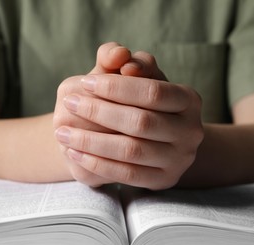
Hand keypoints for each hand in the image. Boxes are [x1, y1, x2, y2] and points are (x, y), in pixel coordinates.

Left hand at [55, 73, 203, 189]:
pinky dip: (97, 163)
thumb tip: (118, 56)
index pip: (152, 92)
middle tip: (68, 104)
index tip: (84, 83)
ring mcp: (180, 160)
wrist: (154, 138)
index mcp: (189, 100)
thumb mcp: (133, 76)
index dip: (116, 87)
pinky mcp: (164, 180)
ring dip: (91, 141)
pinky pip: (126, 174)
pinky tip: (74, 152)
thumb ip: (122, 59)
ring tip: (62, 132)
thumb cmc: (138, 100)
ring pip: (131, 151)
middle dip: (99, 112)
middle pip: (141, 122)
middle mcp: (191, 131)